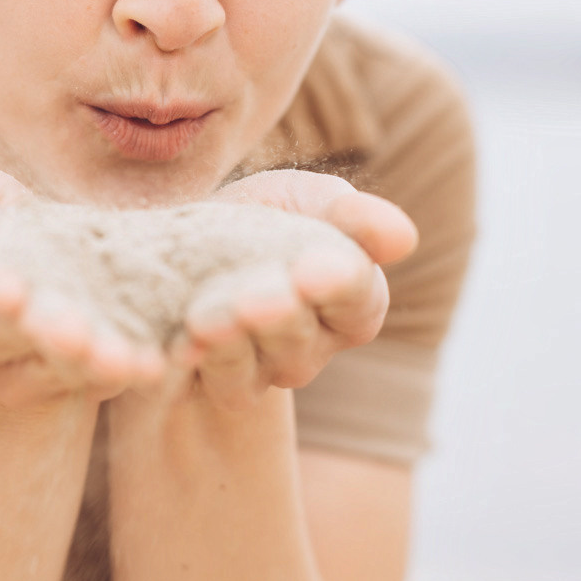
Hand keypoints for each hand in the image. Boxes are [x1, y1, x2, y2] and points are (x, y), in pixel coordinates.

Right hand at [0, 162, 164, 409]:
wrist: (31, 267)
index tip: (12, 290)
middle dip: (41, 331)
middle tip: (76, 331)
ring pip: (43, 370)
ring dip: (84, 363)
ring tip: (119, 356)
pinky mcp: (51, 389)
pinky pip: (84, 385)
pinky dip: (118, 373)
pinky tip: (149, 363)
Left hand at [154, 169, 416, 411]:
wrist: (176, 237)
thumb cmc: (257, 217)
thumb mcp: (303, 199)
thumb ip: (352, 215)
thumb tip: (404, 237)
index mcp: (349, 300)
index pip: (358, 300)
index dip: (338, 286)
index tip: (313, 269)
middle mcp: (311, 346)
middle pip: (302, 338)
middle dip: (278, 315)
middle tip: (254, 299)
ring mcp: (264, 370)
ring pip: (259, 366)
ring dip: (234, 341)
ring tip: (207, 319)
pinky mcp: (216, 382)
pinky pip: (216, 382)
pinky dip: (197, 360)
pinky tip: (181, 342)